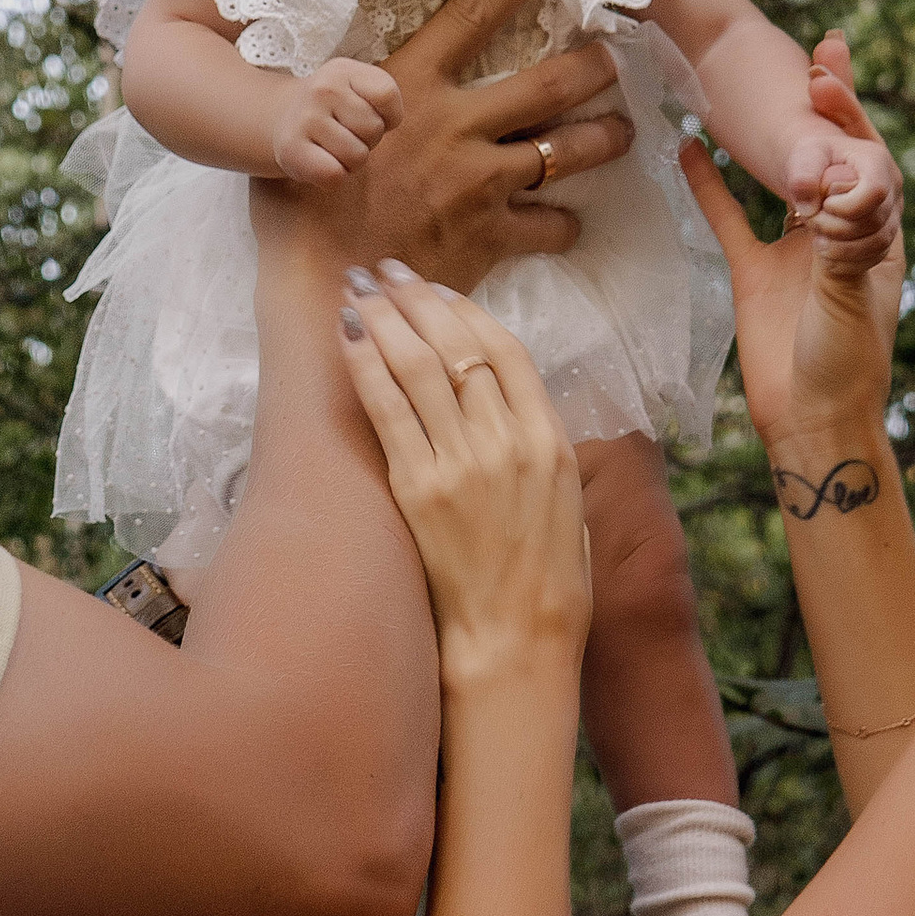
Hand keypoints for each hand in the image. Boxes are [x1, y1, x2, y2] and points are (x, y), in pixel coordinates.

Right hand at [254, 0, 635, 290]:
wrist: (320, 285)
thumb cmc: (299, 204)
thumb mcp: (306, 123)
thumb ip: (340, 93)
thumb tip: (347, 73)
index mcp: (409, 86)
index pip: (473, 12)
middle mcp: (456, 126)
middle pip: (547, 84)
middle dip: (591, 67)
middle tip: (616, 59)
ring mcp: (480, 183)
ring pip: (563, 151)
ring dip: (602, 139)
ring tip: (624, 131)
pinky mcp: (491, 237)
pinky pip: (548, 226)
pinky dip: (564, 224)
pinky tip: (571, 223)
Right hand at [269, 58, 402, 184]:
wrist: (282, 117)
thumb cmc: (333, 110)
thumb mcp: (357, 89)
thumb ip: (381, 99)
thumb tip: (386, 124)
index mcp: (343, 70)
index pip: (386, 94)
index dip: (389, 115)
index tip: (369, 116)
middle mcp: (322, 89)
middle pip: (374, 129)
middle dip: (367, 140)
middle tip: (345, 134)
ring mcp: (305, 118)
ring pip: (357, 156)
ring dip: (351, 161)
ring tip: (333, 148)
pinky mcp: (291, 148)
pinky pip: (334, 174)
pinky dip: (335, 177)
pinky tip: (321, 163)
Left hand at [336, 266, 591, 690]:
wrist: (515, 646)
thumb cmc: (546, 586)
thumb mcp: (567, 506)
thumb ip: (542, 451)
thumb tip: (510, 410)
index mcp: (551, 442)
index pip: (504, 352)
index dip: (465, 312)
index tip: (436, 290)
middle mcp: (510, 443)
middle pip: (457, 346)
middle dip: (416, 299)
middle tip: (385, 269)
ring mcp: (463, 464)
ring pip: (419, 366)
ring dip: (385, 317)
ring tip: (359, 288)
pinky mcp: (420, 490)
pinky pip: (387, 410)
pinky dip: (366, 364)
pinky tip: (347, 336)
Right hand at [684, 38, 904, 449]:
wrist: (810, 422)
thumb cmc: (846, 365)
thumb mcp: (850, 299)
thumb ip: (840, 247)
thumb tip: (829, 196)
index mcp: (880, 237)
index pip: (872, 160)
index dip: (853, 118)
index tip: (828, 82)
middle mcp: (841, 233)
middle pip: (835, 155)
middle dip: (827, 107)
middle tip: (816, 56)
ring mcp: (795, 249)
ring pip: (782, 177)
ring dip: (775, 135)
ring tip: (762, 81)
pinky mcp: (755, 273)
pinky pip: (728, 218)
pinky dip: (709, 185)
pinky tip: (686, 145)